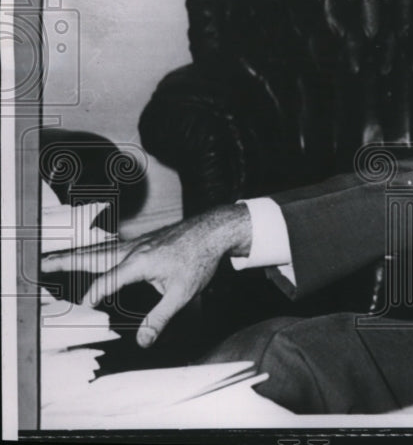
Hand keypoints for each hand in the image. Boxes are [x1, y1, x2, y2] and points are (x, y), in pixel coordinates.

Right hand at [41, 204, 251, 347]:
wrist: (214, 230)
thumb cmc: (200, 258)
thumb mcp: (183, 293)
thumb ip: (160, 318)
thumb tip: (143, 342)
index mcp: (138, 262)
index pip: (105, 282)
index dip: (92, 297)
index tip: (81, 311)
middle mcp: (131, 250)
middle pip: (92, 256)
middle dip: (65, 261)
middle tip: (40, 262)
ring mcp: (135, 244)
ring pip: (99, 250)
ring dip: (75, 255)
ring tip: (52, 259)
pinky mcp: (141, 242)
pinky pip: (110, 248)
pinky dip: (93, 252)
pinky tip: (89, 257)